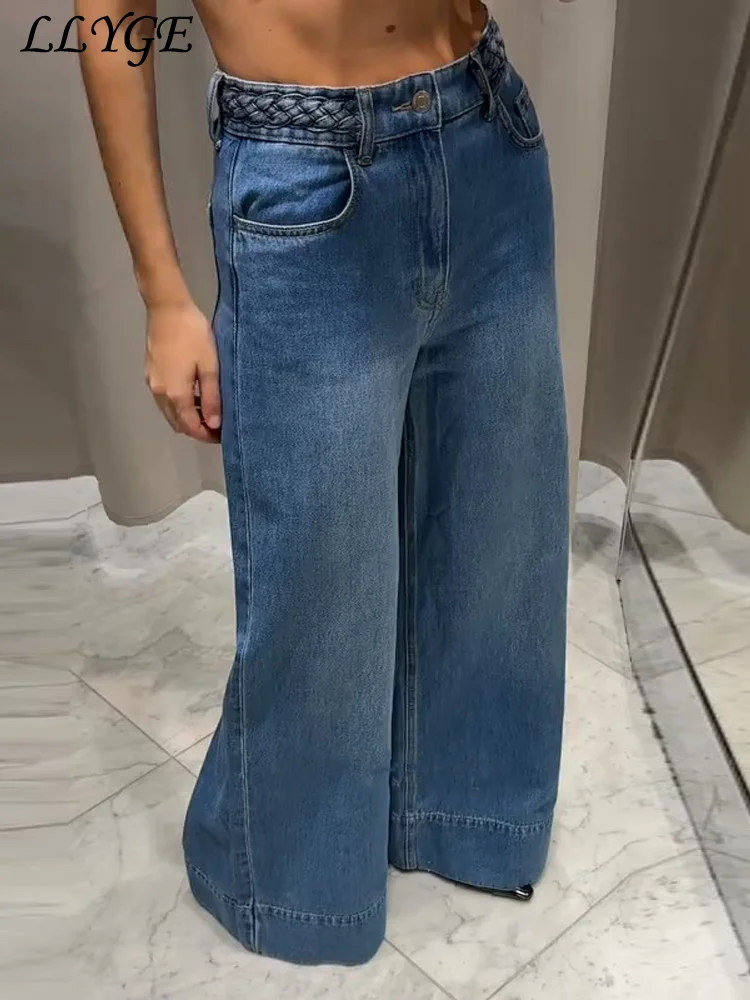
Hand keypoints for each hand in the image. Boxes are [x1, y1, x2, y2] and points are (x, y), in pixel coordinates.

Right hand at [145, 300, 221, 442]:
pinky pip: (164, 400)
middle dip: (197, 429)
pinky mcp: (150, 374)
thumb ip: (211, 397)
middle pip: (178, 423)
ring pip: (170, 413)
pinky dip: (178, 405)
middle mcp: (160, 394)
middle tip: (218, 425)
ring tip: (208, 410)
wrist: (166, 308)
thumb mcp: (209, 366)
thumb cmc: (193, 334)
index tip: (223, 436)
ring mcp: (152, 384)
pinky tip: (194, 395)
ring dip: (187, 417)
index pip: (191, 427)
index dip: (207, 436)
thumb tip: (213, 425)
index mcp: (175, 394)